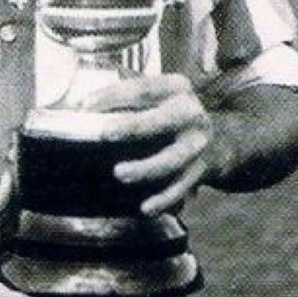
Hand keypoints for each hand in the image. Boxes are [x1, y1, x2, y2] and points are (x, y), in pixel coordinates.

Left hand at [81, 74, 213, 215]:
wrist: (219, 141)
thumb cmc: (168, 115)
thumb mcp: (158, 96)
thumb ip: (126, 98)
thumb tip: (78, 106)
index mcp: (176, 87)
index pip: (143, 88)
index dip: (114, 95)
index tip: (85, 106)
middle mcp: (190, 113)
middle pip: (160, 121)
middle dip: (132, 127)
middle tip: (105, 134)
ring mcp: (197, 144)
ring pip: (170, 159)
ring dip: (144, 168)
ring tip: (119, 174)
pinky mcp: (200, 171)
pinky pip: (179, 188)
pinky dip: (163, 200)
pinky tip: (145, 208)